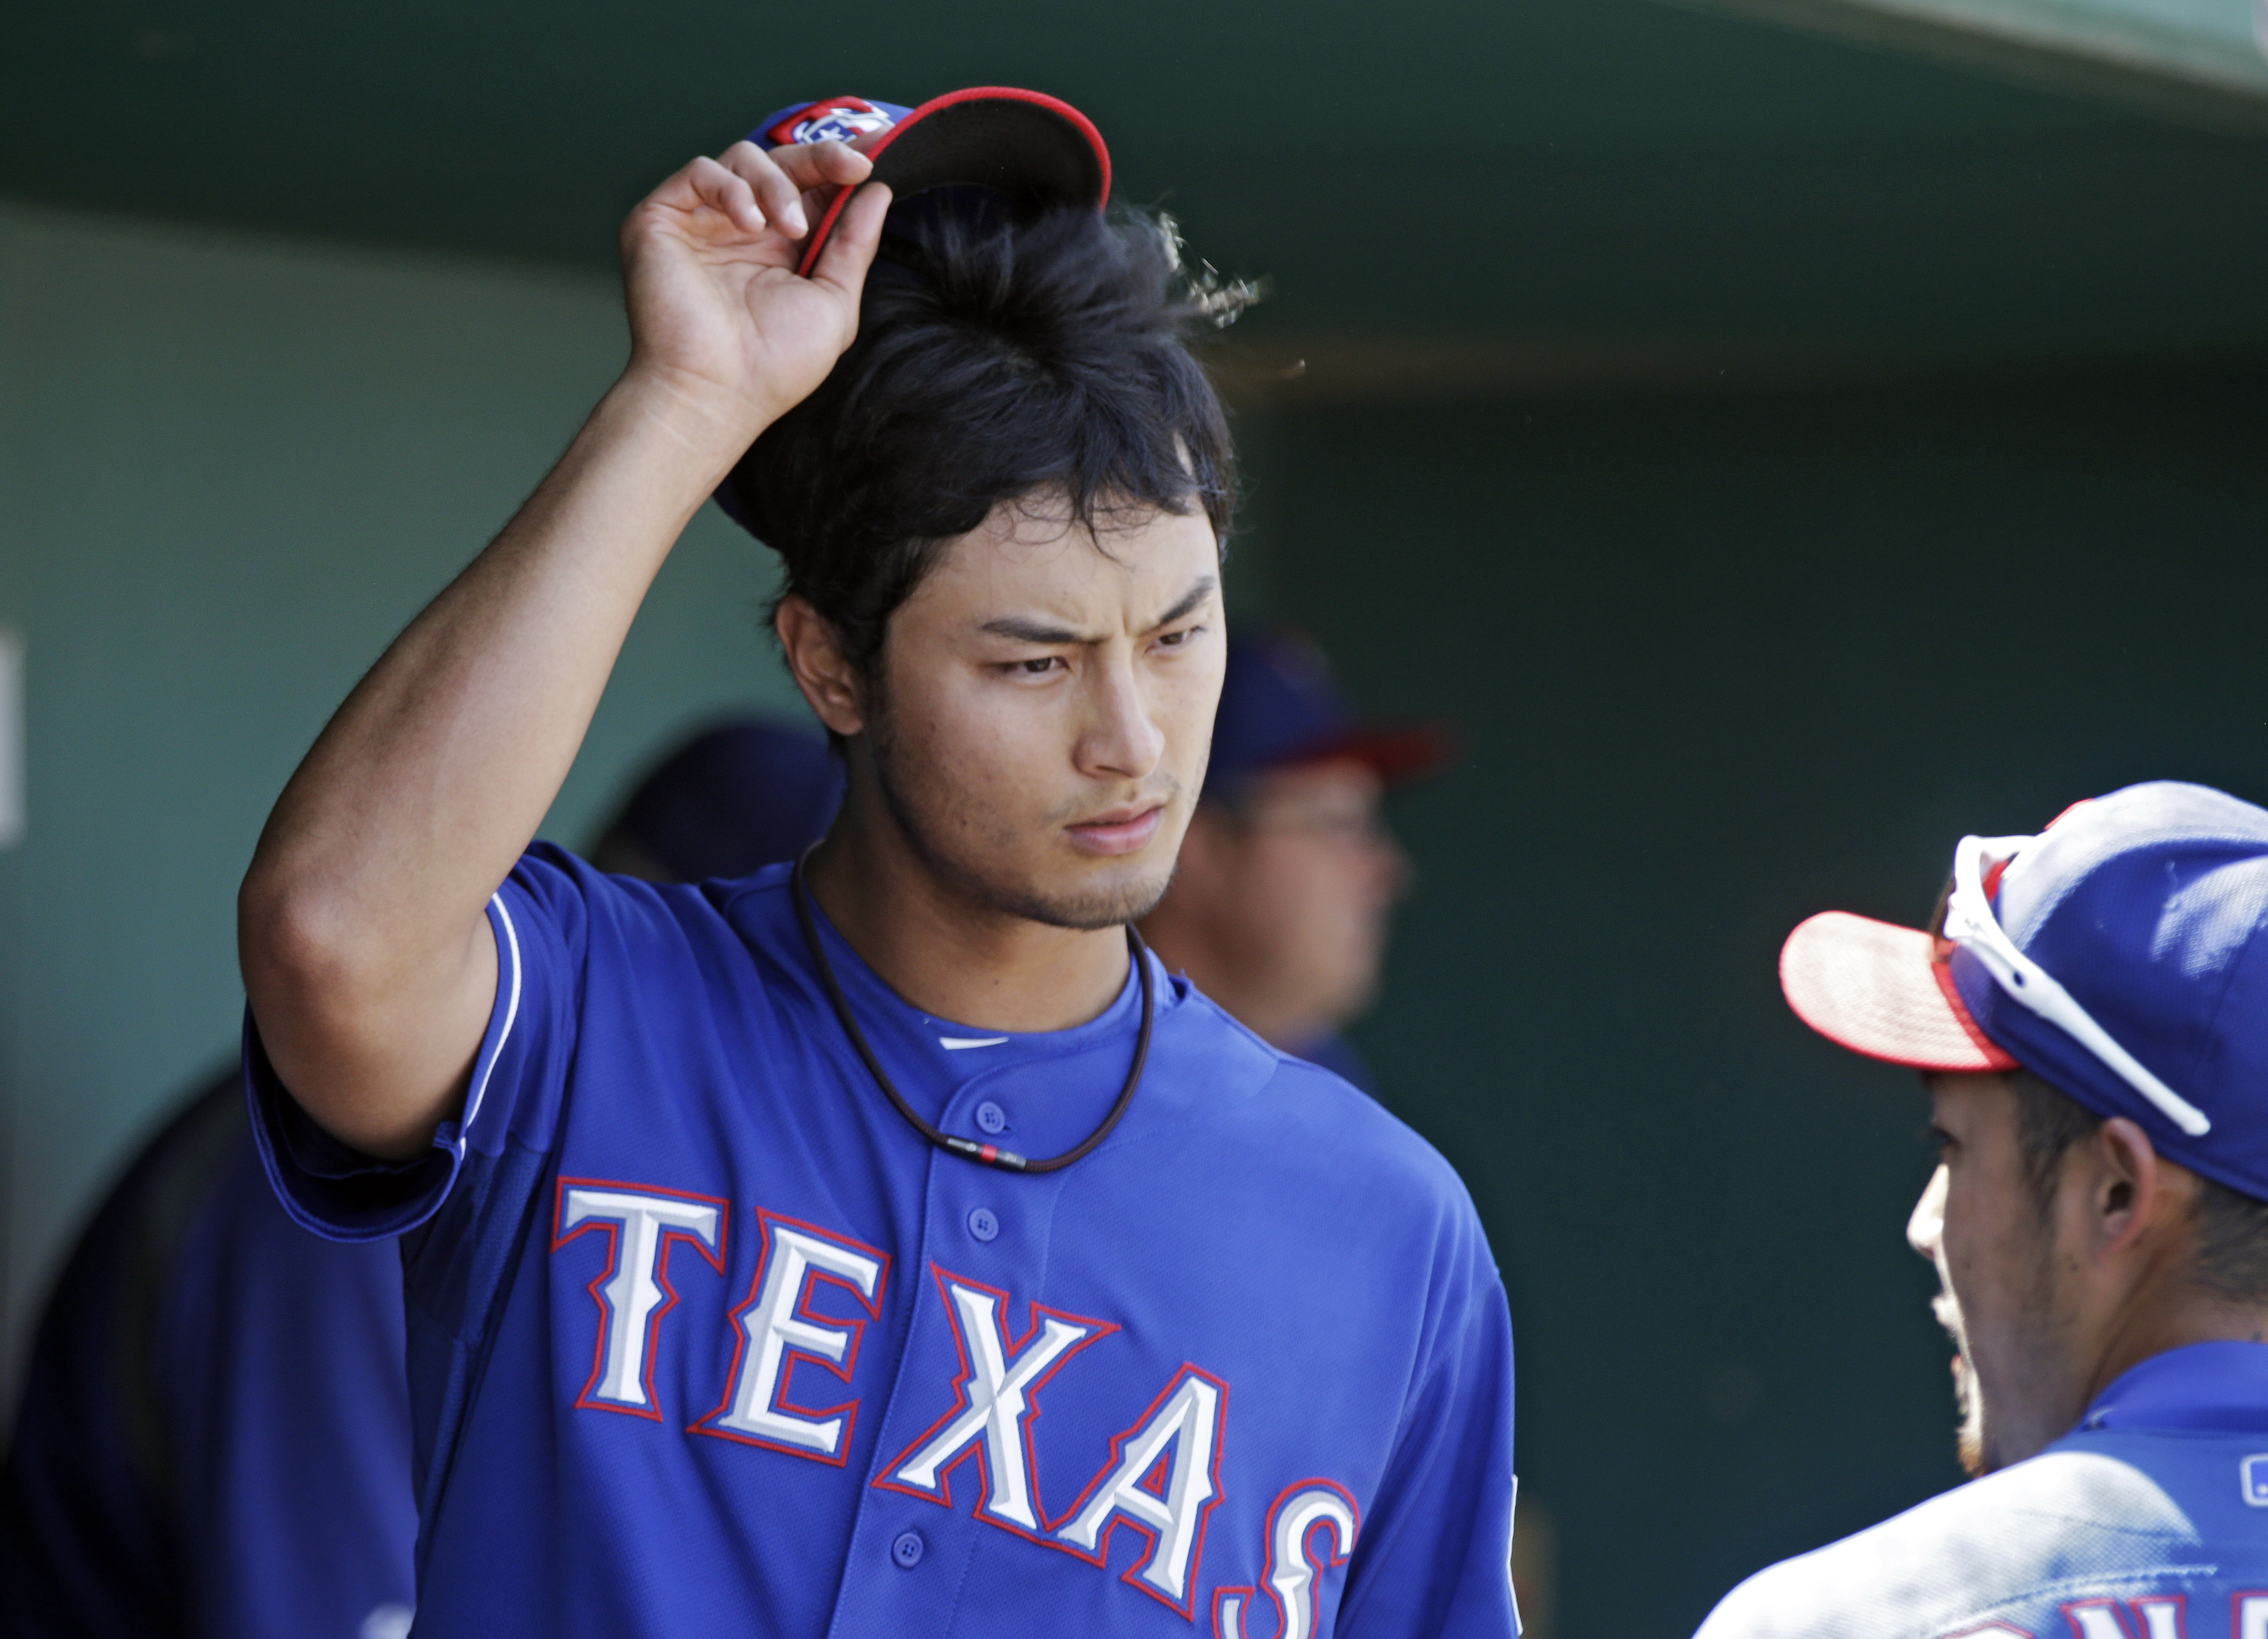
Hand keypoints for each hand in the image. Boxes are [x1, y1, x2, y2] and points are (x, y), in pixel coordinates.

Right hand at [617, 139, 891, 449]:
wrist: (718, 391)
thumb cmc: (774, 364)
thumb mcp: (834, 301)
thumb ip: (854, 244)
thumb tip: (877, 191)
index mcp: (780, 249)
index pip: (810, 187)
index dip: (838, 165)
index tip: (874, 153)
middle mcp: (740, 230)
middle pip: (780, 163)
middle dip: (820, 159)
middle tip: (853, 167)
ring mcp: (701, 222)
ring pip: (742, 159)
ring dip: (777, 184)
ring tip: (790, 230)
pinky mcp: (662, 218)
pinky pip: (699, 171)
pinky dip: (732, 189)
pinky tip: (751, 226)